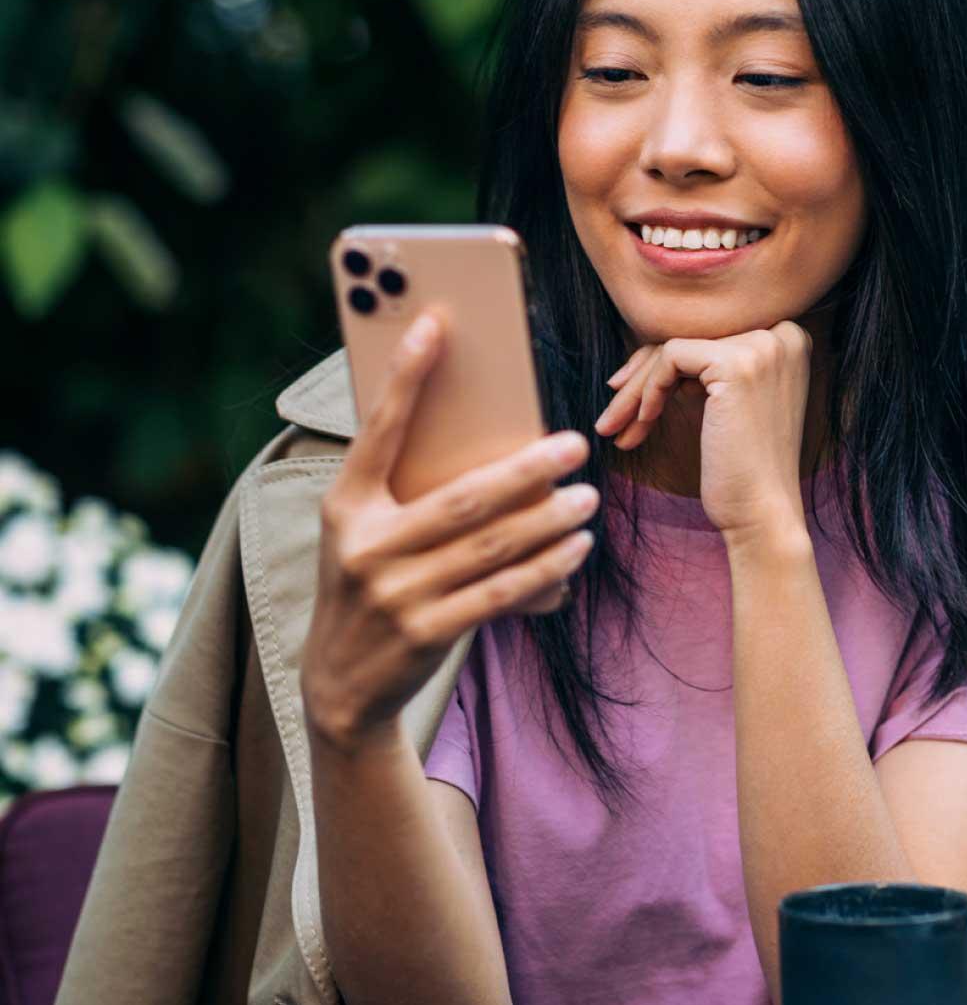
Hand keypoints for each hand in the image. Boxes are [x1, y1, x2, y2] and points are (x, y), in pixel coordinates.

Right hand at [302, 311, 598, 749]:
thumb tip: (497, 439)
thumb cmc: (370, 580)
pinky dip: (545, 568)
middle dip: (526, 469)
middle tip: (574, 444)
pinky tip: (576, 547)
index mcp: (345, 504)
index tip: (437, 322)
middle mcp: (364, 546)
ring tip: (588, 495)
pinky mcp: (425, 633)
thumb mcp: (365, 530)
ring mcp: (394, 594)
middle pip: (461, 497)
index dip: (406, 375)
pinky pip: (499, 592)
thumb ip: (408, 487)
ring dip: (549, 519)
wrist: (341, 682)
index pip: (378, 429)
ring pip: (491, 546)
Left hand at [594, 322, 812, 547]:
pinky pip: (670, 358)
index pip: (709, 334)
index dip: (665, 364)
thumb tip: (650, 350)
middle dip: (642, 377)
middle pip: (690, 338)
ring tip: (611, 427)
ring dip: (635, 390)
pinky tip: (643, 423)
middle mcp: (784, 334)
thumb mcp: (730, 403)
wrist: (763, 513)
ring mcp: (763, 346)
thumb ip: (708, 369)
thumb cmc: (743, 467)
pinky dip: (648, 390)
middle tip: (612, 415)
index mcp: (790, 338)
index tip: (630, 392)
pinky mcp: (737, 363)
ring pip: (673, 349)